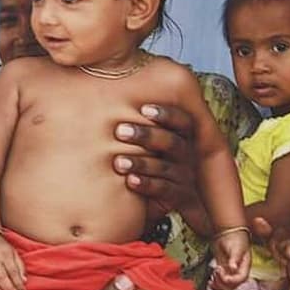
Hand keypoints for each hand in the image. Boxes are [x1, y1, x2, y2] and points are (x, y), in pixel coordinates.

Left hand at [113, 104, 202, 222]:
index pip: (182, 121)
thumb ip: (133, 120)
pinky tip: (130, 181)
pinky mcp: (179, 197)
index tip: (144, 109)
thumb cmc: (143, 160)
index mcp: (181, 137)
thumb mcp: (143, 141)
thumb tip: (104, 91)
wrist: (158, 199)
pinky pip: (165, 190)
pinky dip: (147, 184)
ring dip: (141, 163)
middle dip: (146, 135)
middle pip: (172, 142)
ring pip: (165, 167)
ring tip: (118, 162)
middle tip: (120, 131)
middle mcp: (186, 155)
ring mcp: (184, 176)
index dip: (166, 114)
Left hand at [210, 229, 250, 289]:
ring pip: (225, 288)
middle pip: (232, 287)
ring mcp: (230, 273)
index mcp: (244, 267)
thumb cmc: (235, 238)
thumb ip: (234, 258)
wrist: (228, 232)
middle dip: (223, 282)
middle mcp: (238, 272)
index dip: (231, 280)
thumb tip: (233, 268)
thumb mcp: (236, 247)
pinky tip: (210, 280)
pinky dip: (214, 285)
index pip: (240, 279)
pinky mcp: (223, 272)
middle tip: (216, 271)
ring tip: (213, 274)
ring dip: (218, 284)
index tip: (221, 272)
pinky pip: (220, 284)